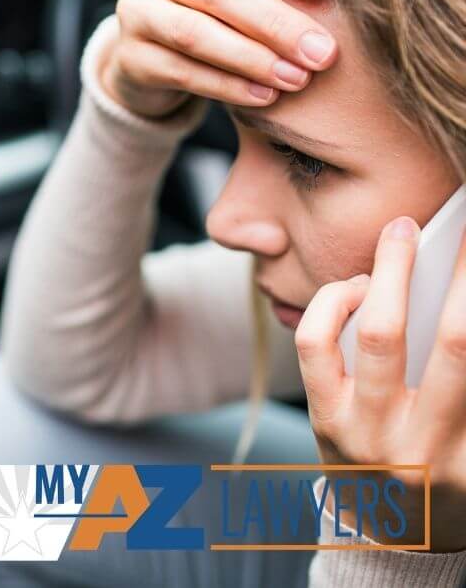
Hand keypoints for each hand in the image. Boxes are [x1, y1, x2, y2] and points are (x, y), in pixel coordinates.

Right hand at [100, 0, 338, 118]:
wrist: (151, 55)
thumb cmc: (217, 13)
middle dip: (276, 22)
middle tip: (323, 52)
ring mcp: (136, 11)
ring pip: (195, 34)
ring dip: (253, 58)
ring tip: (298, 78)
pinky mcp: (130, 57)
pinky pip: (182, 72)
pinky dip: (228, 86)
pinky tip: (265, 96)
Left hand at [295, 215, 465, 550]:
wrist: (393, 540)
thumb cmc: (450, 483)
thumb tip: (461, 309)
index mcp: (465, 448)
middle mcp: (421, 441)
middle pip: (448, 342)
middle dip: (452, 276)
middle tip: (438, 227)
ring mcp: (364, 431)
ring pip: (371, 335)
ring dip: (385, 275)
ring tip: (398, 240)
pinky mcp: (322, 419)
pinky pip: (315, 346)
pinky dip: (332, 304)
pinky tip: (354, 287)